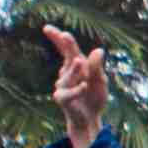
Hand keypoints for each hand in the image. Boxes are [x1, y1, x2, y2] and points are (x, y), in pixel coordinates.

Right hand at [43, 24, 111, 147]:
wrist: (90, 118)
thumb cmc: (94, 97)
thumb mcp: (100, 81)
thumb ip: (97, 67)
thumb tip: (99, 50)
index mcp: (78, 66)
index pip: (68, 49)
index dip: (58, 38)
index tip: (47, 28)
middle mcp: (67, 73)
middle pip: (67, 56)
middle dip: (65, 45)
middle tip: (64, 35)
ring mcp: (62, 86)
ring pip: (68, 75)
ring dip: (75, 69)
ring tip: (80, 62)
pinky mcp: (62, 99)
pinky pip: (69, 93)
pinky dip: (77, 89)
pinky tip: (84, 85)